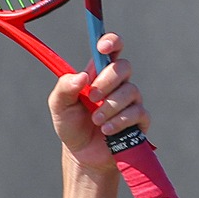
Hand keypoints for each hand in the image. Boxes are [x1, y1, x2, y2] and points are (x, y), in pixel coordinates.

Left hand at [48, 32, 147, 173]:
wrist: (82, 155)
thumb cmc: (72, 126)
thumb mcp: (59, 107)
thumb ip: (64, 88)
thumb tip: (81, 77)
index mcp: (98, 74)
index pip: (111, 49)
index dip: (111, 42)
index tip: (102, 48)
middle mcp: (118, 83)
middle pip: (123, 67)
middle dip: (107, 81)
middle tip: (91, 97)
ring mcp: (131, 100)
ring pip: (130, 91)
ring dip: (109, 106)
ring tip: (96, 121)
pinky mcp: (139, 119)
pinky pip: (137, 112)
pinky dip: (119, 121)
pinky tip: (106, 130)